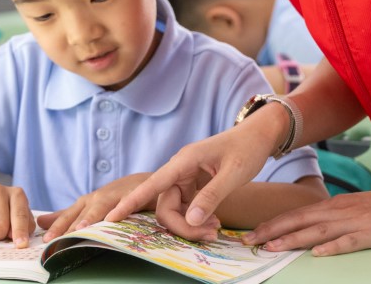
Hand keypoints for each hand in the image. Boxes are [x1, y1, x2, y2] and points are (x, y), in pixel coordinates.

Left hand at [38, 174, 152, 241]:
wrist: (145, 181)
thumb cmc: (115, 197)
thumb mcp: (90, 206)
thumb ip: (67, 215)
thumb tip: (40, 221)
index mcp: (87, 202)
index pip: (69, 216)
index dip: (57, 227)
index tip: (44, 241)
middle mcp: (98, 198)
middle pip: (81, 213)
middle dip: (67, 226)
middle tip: (54, 238)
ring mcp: (115, 196)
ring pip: (100, 207)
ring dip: (90, 217)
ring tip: (80, 229)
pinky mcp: (134, 195)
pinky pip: (127, 203)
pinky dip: (120, 210)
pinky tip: (113, 218)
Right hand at [105, 124, 274, 232]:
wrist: (258, 135)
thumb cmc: (247, 148)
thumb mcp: (234, 174)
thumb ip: (212, 196)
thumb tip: (190, 220)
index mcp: (184, 161)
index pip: (152, 184)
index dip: (131, 202)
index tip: (111, 217)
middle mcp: (180, 169)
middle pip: (166, 205)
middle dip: (182, 226)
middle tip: (211, 235)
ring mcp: (186, 177)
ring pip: (175, 209)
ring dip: (191, 225)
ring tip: (215, 230)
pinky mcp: (194, 184)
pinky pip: (186, 207)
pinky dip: (197, 219)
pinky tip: (213, 223)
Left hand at [241, 186, 370, 255]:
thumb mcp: (353, 208)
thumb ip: (332, 217)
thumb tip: (309, 230)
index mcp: (333, 205)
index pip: (296, 214)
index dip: (272, 224)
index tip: (251, 234)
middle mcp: (339, 211)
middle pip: (299, 220)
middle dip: (272, 231)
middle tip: (249, 241)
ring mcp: (355, 222)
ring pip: (318, 230)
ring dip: (293, 239)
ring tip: (272, 247)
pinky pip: (349, 241)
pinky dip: (333, 247)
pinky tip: (318, 253)